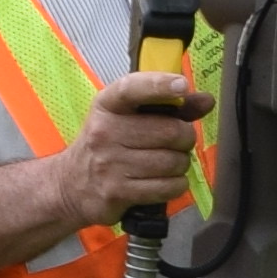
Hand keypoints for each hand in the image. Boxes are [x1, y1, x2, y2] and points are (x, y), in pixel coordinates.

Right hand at [44, 74, 212, 228]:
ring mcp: (110, 164)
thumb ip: (168, 108)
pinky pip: (167, 187)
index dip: (160, 85)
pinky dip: (175, 185)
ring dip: (180, 164)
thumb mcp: (126, 118)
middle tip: (177, 143)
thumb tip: (206, 101)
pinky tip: (164, 181)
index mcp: (107, 105)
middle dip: (184, 139)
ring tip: (168, 163)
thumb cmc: (106, 146)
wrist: (70, 186)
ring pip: (172, 162)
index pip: (132, 88)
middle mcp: (105, 132)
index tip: (181, 86)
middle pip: (170, 132)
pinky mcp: (117, 192)